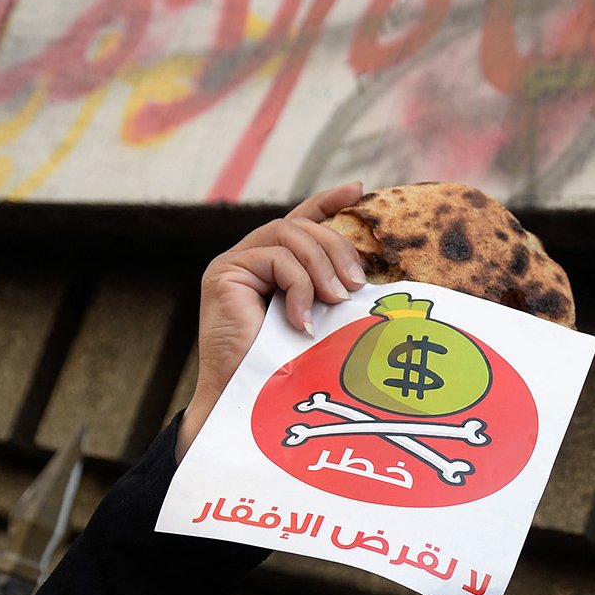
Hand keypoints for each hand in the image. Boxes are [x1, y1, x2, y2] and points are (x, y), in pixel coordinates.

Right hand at [179, 182, 368, 459]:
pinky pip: (275, 259)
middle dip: (337, 249)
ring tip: (336, 301)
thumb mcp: (321, 323)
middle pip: (300, 226)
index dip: (327, 202)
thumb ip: (330, 294)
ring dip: (322, 266)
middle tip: (357, 286)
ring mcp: (233, 264)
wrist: (248, 404)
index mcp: (273, 268)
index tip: (359, 190)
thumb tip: (370, 283)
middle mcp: (249, 259)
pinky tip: (302, 321)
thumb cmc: (287, 372)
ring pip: (289, 235)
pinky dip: (298, 286)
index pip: (300, 220)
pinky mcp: (223, 273)